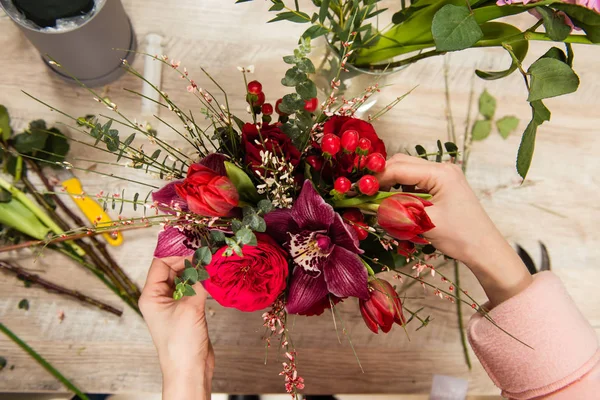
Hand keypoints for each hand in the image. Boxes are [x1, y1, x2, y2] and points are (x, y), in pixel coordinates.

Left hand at [139, 256, 213, 399]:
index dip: (176, 253)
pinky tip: (212, 279)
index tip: (194, 247)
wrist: (189, 370)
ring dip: (196, 271)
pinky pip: (192, 290)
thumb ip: (198, 282)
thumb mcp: (190, 308)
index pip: (160, 263)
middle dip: (188, 260)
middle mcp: (159, 298)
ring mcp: (173, 305)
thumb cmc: (181, 344)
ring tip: (211, 263)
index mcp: (150, 295)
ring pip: (183, 279)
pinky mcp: (186, 311)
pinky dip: (201, 283)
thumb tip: (206, 263)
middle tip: (206, 253)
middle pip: (172, 269)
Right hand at [378, 154, 531, 306]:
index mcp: (440, 173)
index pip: (399, 168)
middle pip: (401, 164)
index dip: (376, 177)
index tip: (358, 189)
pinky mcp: (442, 187)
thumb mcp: (423, 223)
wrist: (485, 250)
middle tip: (364, 194)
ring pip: (406, 173)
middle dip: (381, 178)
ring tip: (376, 201)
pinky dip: (401, 192)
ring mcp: (443, 176)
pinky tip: (395, 204)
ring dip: (390, 185)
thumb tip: (368, 204)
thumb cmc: (460, 236)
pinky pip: (415, 183)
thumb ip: (394, 210)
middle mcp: (442, 168)